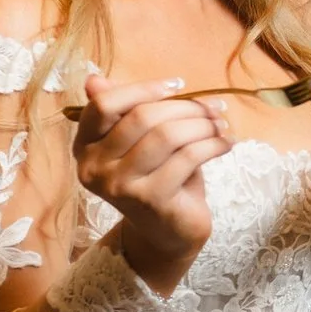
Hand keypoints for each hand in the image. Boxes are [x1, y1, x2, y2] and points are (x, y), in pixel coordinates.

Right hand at [72, 74, 232, 292]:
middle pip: (141, 117)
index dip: (142, 89)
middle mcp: (93, 168)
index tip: (177, 85)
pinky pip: (187, 158)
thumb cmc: (156, 178)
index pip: (104, 105)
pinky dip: (213, 145)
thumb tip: (93, 78)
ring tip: (222, 124)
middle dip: (185, 107)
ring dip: (202, 124)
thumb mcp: (138, 142)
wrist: (168, 232)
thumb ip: (121, 111)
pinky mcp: (150, 200)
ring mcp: (120, 187)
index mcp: (84, 147)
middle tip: (214, 107)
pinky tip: (227, 142)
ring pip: (166, 135)